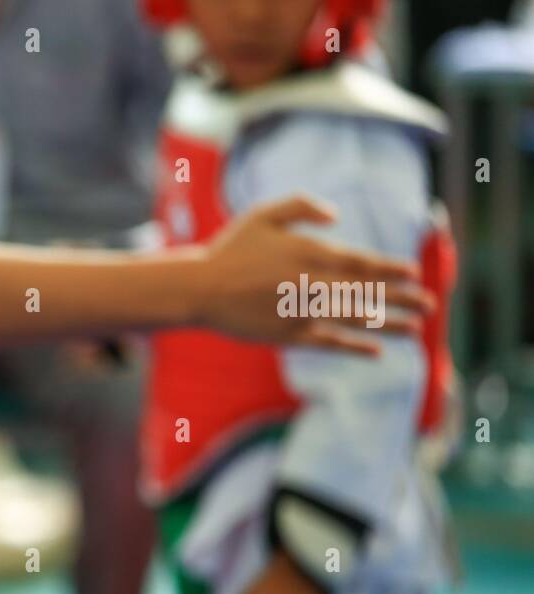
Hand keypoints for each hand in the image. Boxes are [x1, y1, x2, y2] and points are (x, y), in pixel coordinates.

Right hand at [194, 195, 431, 354]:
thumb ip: (302, 206)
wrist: (199, 289)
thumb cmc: (230, 249)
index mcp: (307, 253)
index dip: (390, 269)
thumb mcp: (263, 214)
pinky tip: (377, 350)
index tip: (413, 273)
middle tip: (430, 303)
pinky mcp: (288, 335)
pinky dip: (355, 346)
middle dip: (402, 298)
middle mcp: (310, 283)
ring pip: (355, 318)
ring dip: (389, 323)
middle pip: (367, 292)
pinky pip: (329, 342)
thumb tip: (336, 216)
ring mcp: (301, 312)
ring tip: (416, 328)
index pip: (360, 262)